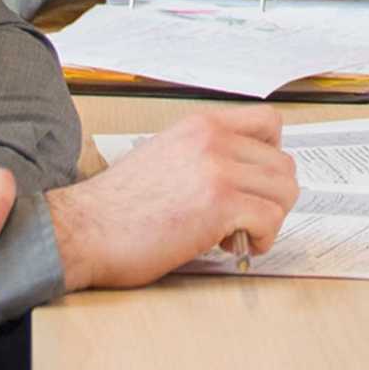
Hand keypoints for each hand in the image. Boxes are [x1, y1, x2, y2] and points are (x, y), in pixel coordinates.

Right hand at [46, 107, 299, 291]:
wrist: (84, 229)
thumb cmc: (116, 207)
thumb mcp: (165, 157)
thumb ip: (204, 157)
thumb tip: (241, 179)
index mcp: (200, 126)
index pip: (269, 123)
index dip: (273, 156)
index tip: (257, 182)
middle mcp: (213, 140)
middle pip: (284, 164)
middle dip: (272, 198)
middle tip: (245, 220)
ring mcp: (218, 170)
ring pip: (284, 191)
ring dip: (269, 220)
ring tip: (238, 235)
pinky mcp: (219, 205)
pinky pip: (270, 219)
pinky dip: (261, 239)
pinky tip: (233, 247)